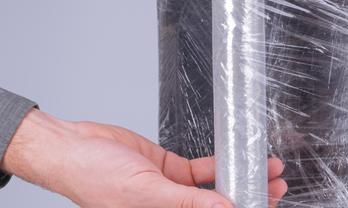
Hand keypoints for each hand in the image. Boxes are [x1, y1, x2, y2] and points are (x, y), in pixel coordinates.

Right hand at [1, 109, 287, 207]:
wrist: (70, 147)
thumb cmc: (92, 176)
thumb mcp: (145, 192)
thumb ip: (187, 203)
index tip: (267, 203)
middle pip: (217, 206)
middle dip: (249, 195)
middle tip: (277, 185)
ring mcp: (168, 190)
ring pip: (214, 188)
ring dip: (240, 176)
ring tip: (268, 168)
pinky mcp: (165, 168)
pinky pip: (198, 169)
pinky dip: (219, 163)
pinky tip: (237, 157)